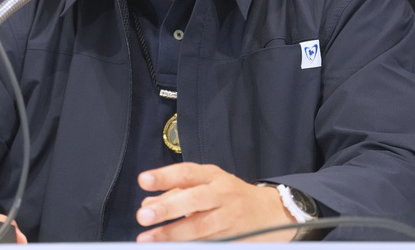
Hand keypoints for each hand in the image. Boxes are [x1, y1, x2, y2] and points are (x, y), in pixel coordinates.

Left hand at [134, 163, 297, 241]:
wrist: (270, 212)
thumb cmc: (230, 195)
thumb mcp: (206, 184)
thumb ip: (176, 191)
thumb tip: (148, 204)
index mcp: (213, 176)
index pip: (187, 173)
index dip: (165, 176)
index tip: (143, 181)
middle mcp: (222, 194)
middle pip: (194, 199)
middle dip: (168, 208)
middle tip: (143, 216)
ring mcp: (229, 218)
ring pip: (200, 227)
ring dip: (173, 234)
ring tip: (149, 239)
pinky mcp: (233, 239)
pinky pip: (209, 243)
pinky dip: (191, 246)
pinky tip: (174, 248)